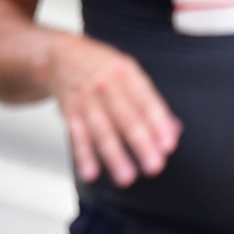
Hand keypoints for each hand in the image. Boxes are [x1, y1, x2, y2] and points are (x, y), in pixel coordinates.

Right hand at [48, 36, 181, 186]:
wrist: (60, 55)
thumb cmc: (102, 68)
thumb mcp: (130, 75)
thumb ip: (152, 103)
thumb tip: (172, 130)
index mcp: (127, 73)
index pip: (147, 102)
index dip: (158, 124)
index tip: (167, 145)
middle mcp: (106, 85)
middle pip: (126, 118)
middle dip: (141, 144)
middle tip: (154, 166)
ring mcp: (86, 99)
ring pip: (102, 130)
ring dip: (114, 155)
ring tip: (126, 177)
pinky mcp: (69, 112)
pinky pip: (77, 135)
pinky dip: (84, 155)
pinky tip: (91, 172)